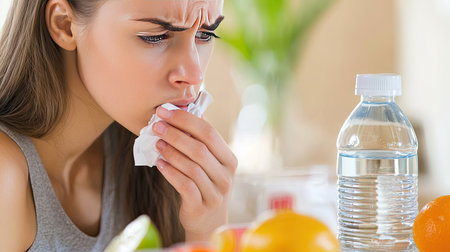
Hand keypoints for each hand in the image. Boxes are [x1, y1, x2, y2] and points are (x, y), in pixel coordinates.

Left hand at [152, 106, 237, 241]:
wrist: (208, 222)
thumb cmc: (205, 184)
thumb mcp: (209, 163)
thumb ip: (200, 140)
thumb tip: (184, 109)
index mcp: (229, 159)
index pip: (209, 133)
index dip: (186, 120)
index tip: (165, 111)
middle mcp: (226, 176)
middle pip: (199, 149)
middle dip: (175, 134)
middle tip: (156, 126)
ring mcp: (215, 193)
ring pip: (191, 167)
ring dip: (171, 152)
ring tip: (156, 143)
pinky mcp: (201, 207)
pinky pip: (185, 186)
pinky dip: (170, 173)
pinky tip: (159, 163)